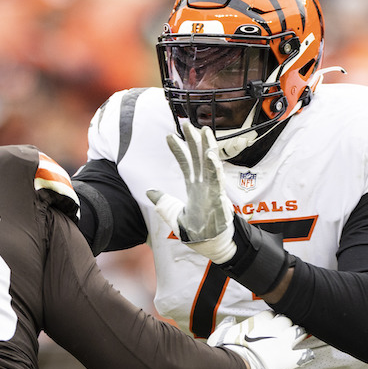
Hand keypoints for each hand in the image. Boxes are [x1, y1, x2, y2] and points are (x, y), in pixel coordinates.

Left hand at [147, 123, 290, 296]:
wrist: (209, 245)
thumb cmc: (195, 231)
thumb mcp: (172, 215)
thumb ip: (163, 202)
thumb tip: (149, 191)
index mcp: (194, 187)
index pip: (185, 164)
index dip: (178, 150)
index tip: (169, 136)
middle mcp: (204, 184)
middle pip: (197, 157)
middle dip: (193, 140)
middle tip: (187, 123)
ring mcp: (212, 189)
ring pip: (209, 163)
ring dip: (206, 146)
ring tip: (203, 130)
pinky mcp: (218, 196)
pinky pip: (216, 178)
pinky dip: (213, 166)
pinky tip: (209, 153)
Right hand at [208, 311, 313, 368]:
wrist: (236, 365)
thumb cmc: (226, 349)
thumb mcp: (221, 332)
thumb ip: (228, 324)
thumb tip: (230, 320)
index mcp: (259, 321)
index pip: (271, 314)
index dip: (270, 319)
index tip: (268, 324)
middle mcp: (274, 328)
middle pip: (287, 320)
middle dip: (285, 325)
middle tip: (282, 332)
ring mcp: (284, 343)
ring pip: (299, 332)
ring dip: (297, 335)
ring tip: (296, 339)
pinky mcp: (289, 359)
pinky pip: (305, 354)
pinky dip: (306, 354)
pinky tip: (306, 355)